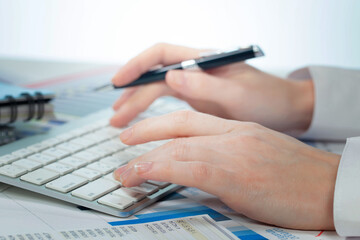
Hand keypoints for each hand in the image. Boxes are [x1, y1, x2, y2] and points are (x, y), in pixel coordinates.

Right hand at [111, 43, 313, 133]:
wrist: (285, 110)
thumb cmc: (268, 98)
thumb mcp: (239, 94)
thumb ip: (206, 86)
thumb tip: (170, 77)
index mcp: (205, 61)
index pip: (162, 54)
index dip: (137, 65)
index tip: (118, 81)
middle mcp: (197, 70)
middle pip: (155, 75)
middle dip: (132, 93)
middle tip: (116, 116)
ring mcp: (196, 85)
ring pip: (157, 89)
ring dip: (137, 103)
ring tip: (120, 120)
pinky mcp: (198, 99)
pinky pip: (167, 102)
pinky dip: (152, 111)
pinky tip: (142, 121)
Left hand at [113, 110, 339, 229]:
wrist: (329, 186)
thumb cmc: (296, 174)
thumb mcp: (258, 153)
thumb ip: (227, 154)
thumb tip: (200, 167)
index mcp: (237, 128)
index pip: (189, 118)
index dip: (159, 123)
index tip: (141, 131)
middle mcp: (233, 135)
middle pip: (179, 127)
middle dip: (146, 133)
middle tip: (123, 142)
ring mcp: (234, 153)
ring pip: (179, 148)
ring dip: (146, 159)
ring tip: (124, 172)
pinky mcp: (236, 175)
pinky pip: (190, 168)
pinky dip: (163, 170)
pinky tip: (145, 175)